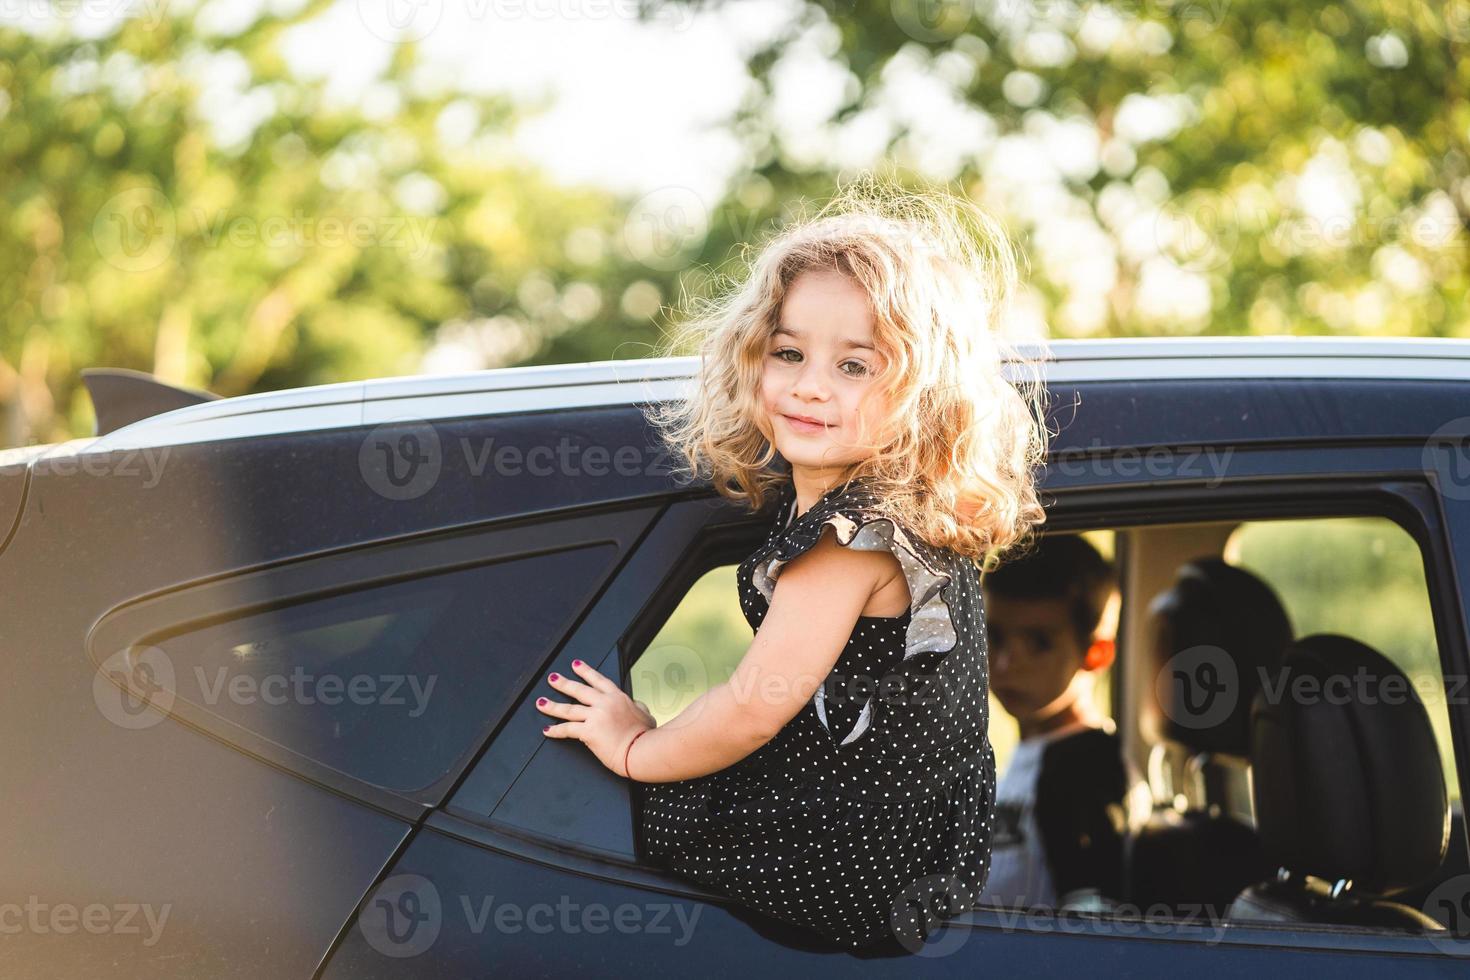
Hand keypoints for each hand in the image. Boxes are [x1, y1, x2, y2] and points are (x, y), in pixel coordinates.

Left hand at [538, 659, 654, 776]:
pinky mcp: (588, 731)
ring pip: (569, 709)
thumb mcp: (646, 715)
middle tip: (552, 678)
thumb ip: (638, 707)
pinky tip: (547, 730)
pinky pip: (568, 729)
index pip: (598, 680)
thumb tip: (637, 706)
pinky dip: (555, 730)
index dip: (586, 671)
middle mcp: (605, 703)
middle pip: (579, 690)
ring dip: (552, 705)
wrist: (642, 749)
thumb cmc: (647, 736)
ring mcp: (595, 716)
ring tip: (541, 702)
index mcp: (618, 698)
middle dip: (563, 683)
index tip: (576, 665)